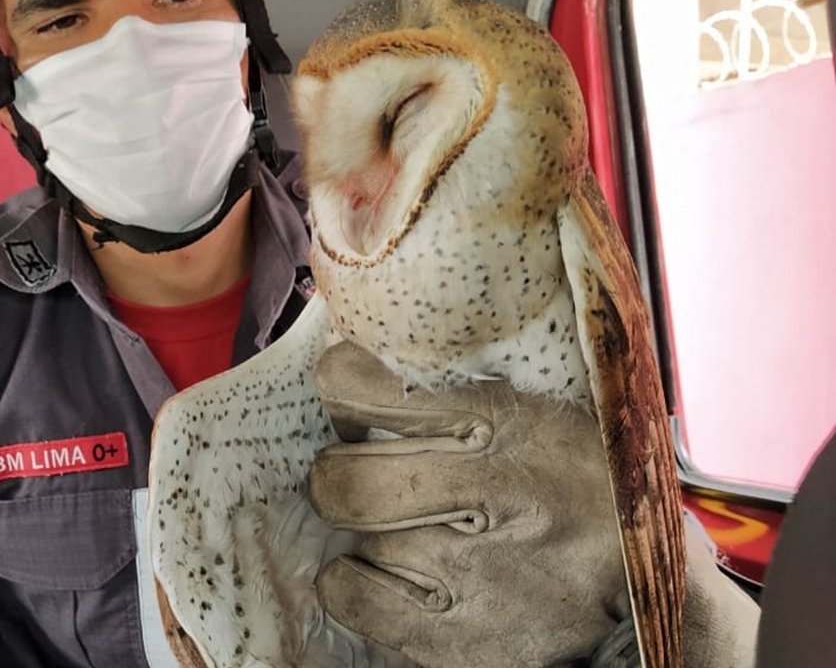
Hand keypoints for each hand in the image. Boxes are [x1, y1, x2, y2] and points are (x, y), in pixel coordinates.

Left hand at [307, 340, 628, 666]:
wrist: (654, 595)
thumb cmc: (586, 487)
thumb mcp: (542, 413)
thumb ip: (462, 388)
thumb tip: (363, 354)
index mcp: (511, 425)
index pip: (371, 390)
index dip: (344, 384)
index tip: (350, 392)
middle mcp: (494, 499)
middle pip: (345, 481)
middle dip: (339, 471)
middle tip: (359, 471)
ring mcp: (479, 579)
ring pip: (354, 542)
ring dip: (367, 532)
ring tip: (405, 527)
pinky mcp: (466, 643)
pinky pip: (353, 598)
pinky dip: (356, 582)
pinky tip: (397, 573)